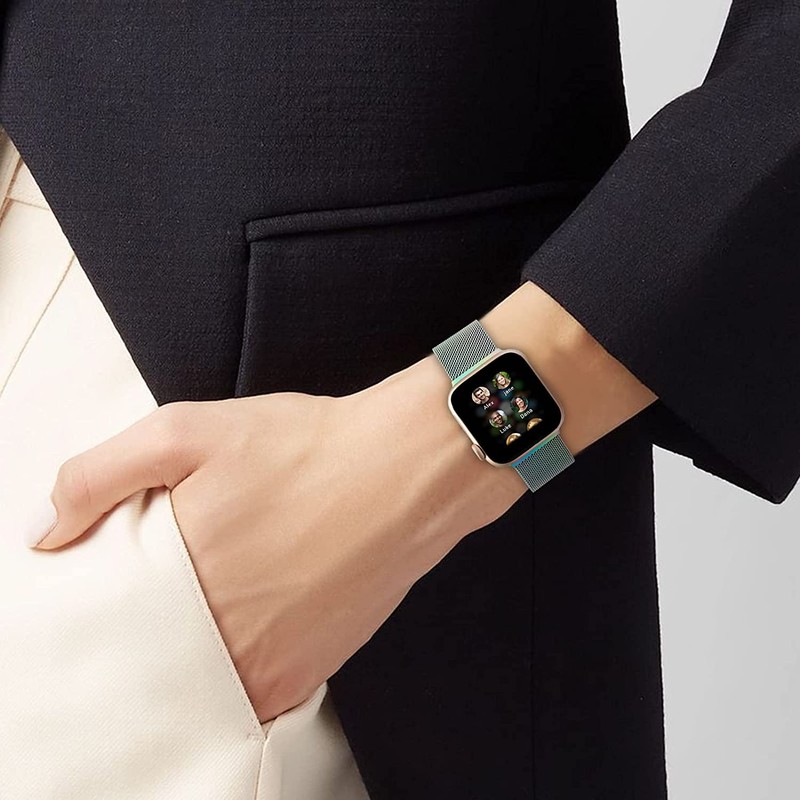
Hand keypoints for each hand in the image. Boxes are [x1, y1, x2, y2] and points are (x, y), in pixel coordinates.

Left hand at [26, 355, 523, 721]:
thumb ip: (100, 475)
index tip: (120, 579)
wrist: (406, 470)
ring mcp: (268, 663)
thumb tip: (44, 530)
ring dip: (196, 648)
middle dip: (151, 624)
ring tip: (228, 590)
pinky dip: (240, 663)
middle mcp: (219, 635)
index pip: (103, 619)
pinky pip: (250, 690)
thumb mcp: (188, 431)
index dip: (105, 598)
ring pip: (199, 678)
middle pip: (150, 655)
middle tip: (188, 574)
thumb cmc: (307, 447)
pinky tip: (259, 612)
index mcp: (177, 578)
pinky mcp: (308, 672)